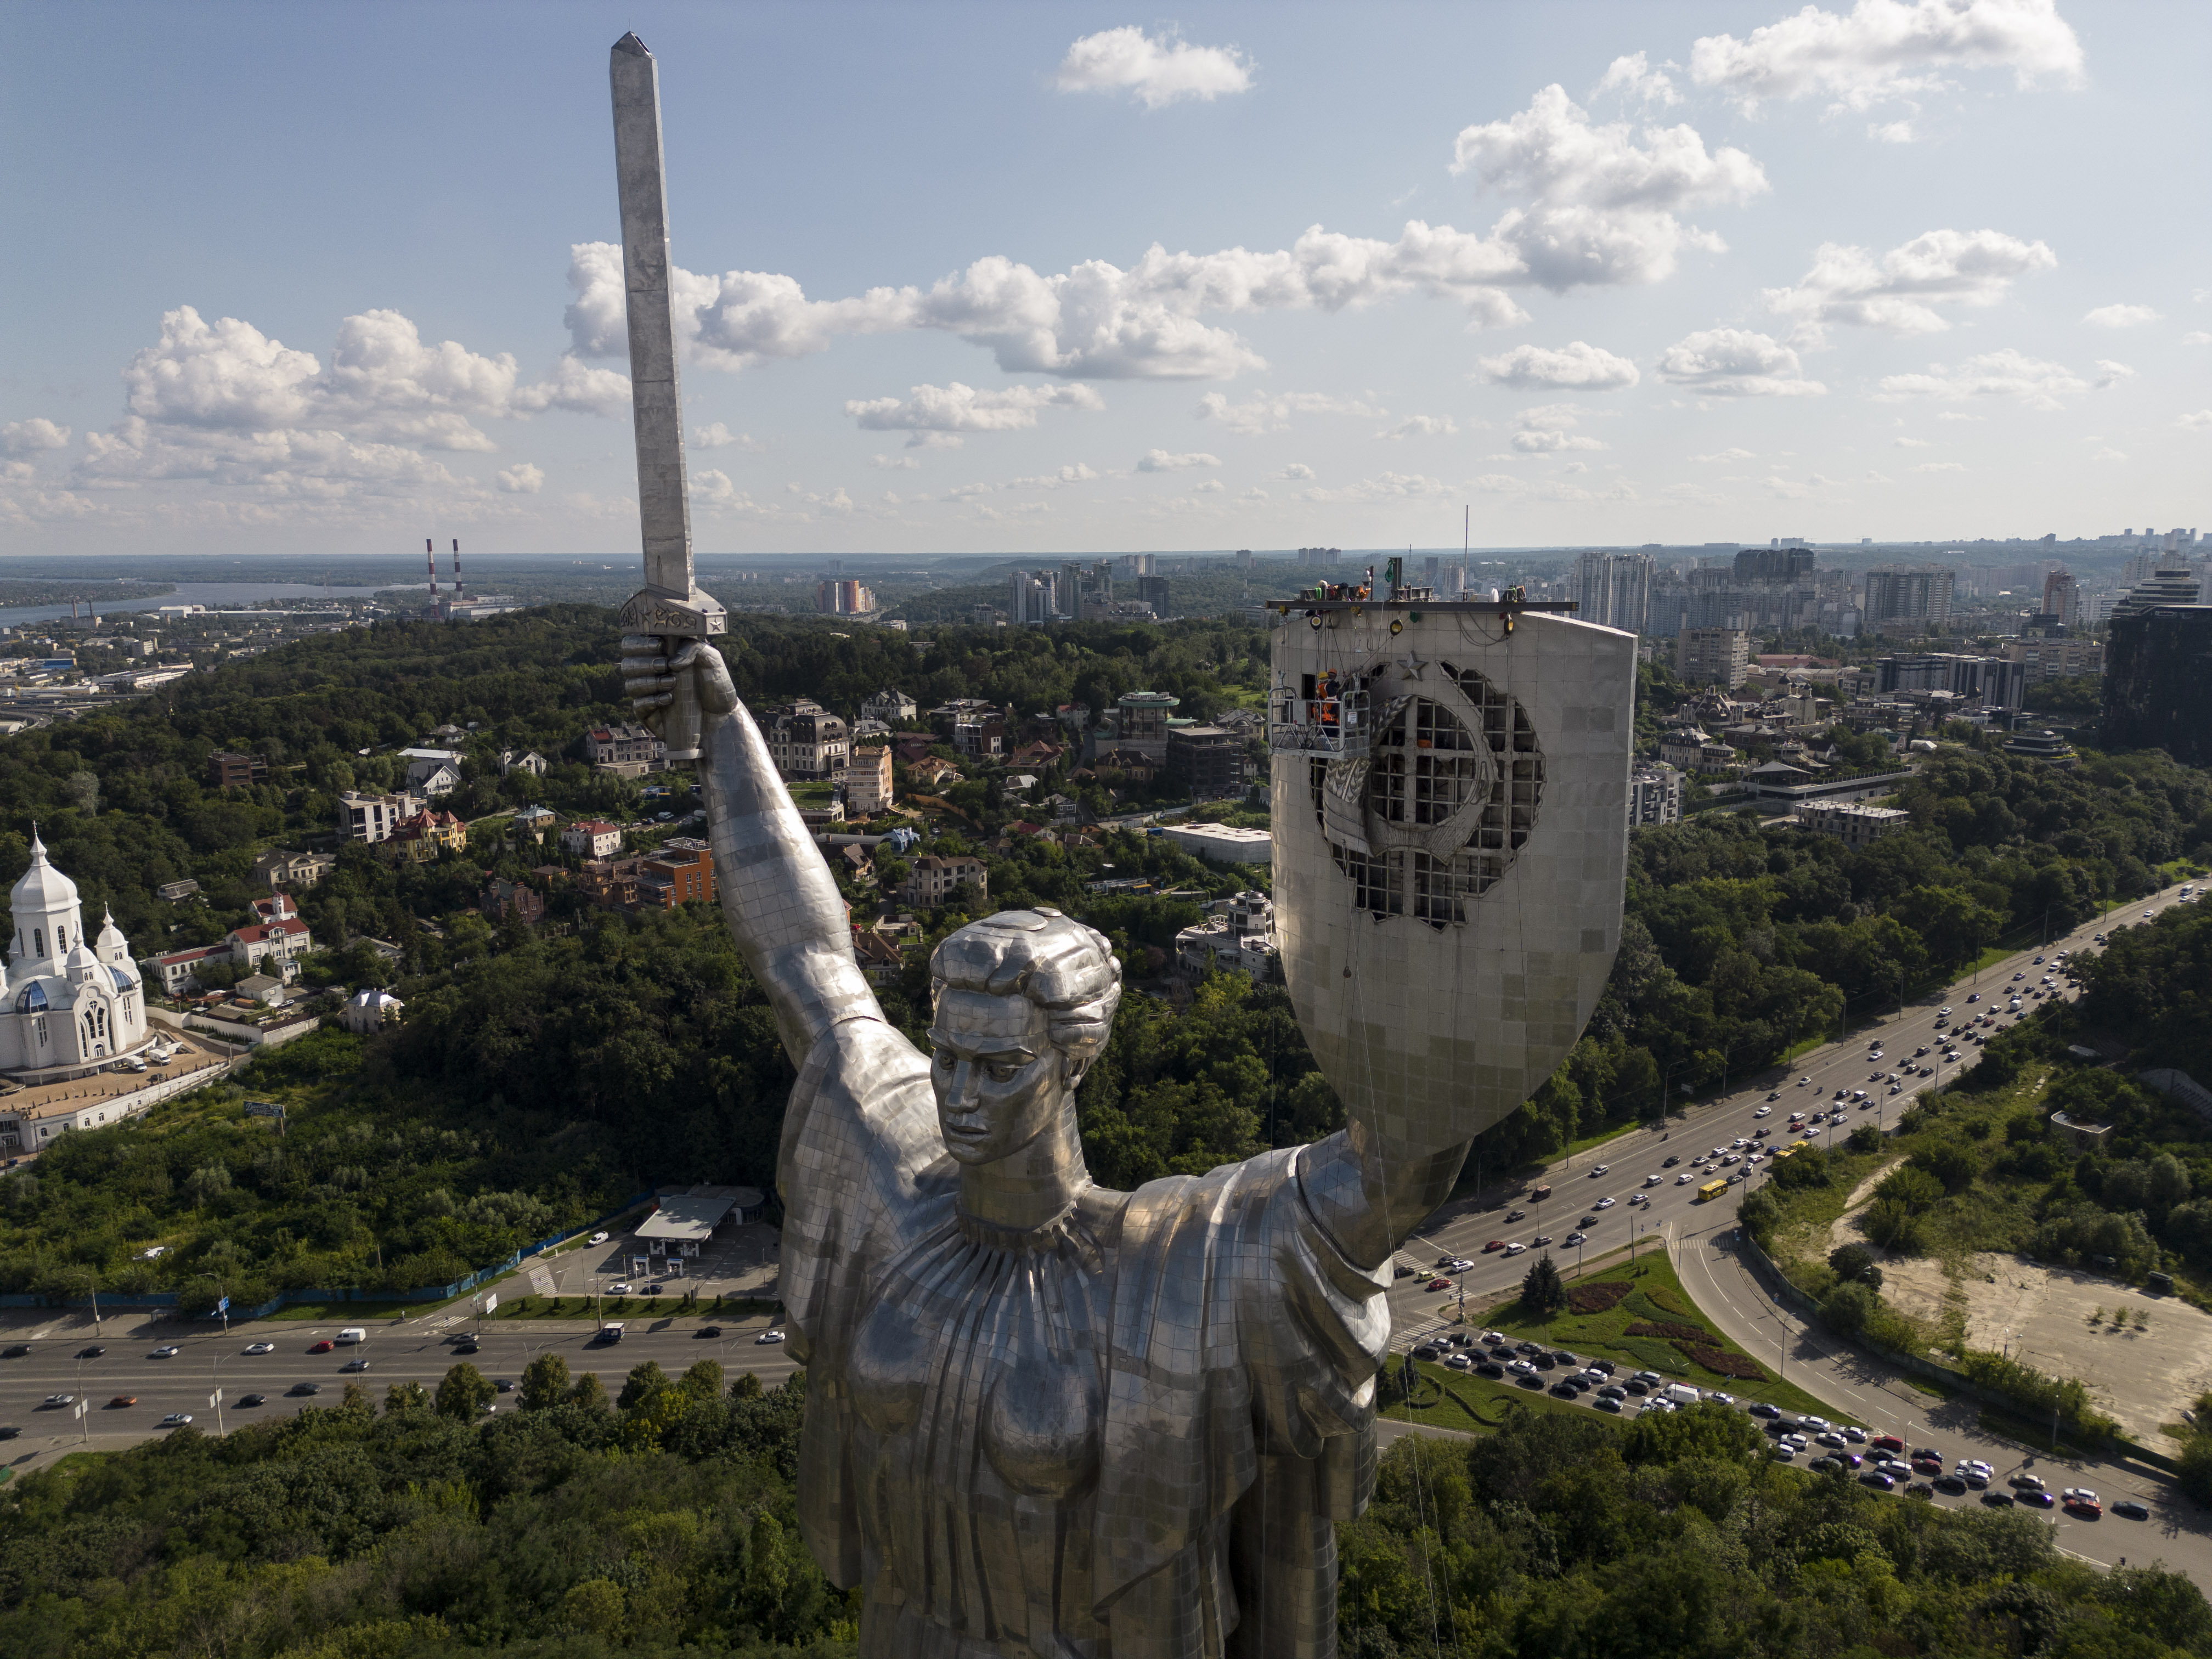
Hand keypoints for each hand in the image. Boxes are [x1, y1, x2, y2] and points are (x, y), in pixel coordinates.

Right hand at [620, 635, 737, 721]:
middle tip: (665, 665)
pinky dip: (650, 701)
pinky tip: (668, 699)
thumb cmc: (715, 683)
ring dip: (649, 682)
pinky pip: (637, 706)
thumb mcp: (711, 659)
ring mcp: (647, 694)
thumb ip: (693, 648)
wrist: (723, 714)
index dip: (639, 643)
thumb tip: (672, 662)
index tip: (659, 645)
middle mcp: (648, 673)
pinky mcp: (649, 714)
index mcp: (658, 654)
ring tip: (672, 682)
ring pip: (630, 685)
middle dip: (644, 663)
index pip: (632, 644)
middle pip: (626, 664)